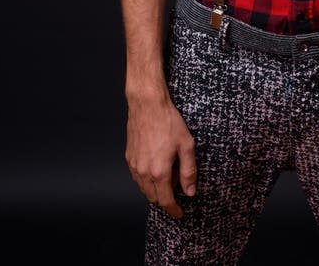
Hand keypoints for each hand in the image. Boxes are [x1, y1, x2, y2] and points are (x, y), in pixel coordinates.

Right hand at [125, 95, 196, 217]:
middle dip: (165, 198)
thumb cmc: (168, 122)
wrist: (147, 105)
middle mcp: (144, 172)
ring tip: (168, 172)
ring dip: (155, 188)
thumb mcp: (186, 145)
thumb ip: (189, 171)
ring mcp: (134, 165)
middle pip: (153, 197)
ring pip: (143, 188)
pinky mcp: (129, 157)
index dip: (173, 210)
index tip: (179, 213)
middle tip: (178, 184)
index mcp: (159, 172)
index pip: (165, 201)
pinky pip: (137, 176)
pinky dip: (146, 179)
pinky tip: (156, 165)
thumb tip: (190, 192)